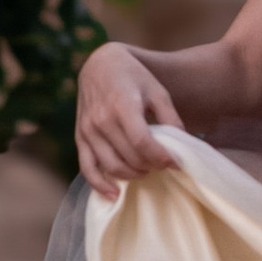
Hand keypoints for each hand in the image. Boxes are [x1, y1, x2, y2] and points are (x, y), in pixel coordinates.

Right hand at [74, 43, 184, 198]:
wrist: (100, 65)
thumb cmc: (134, 77)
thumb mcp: (157, 91)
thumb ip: (171, 118)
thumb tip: (181, 147)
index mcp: (122, 105)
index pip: (142, 142)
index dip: (161, 157)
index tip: (175, 162)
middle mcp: (101, 119)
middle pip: (130, 157)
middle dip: (151, 166)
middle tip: (163, 164)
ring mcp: (88, 130)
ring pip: (112, 166)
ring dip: (133, 174)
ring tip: (147, 170)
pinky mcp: (80, 137)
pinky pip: (87, 168)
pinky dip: (99, 184)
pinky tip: (114, 195)